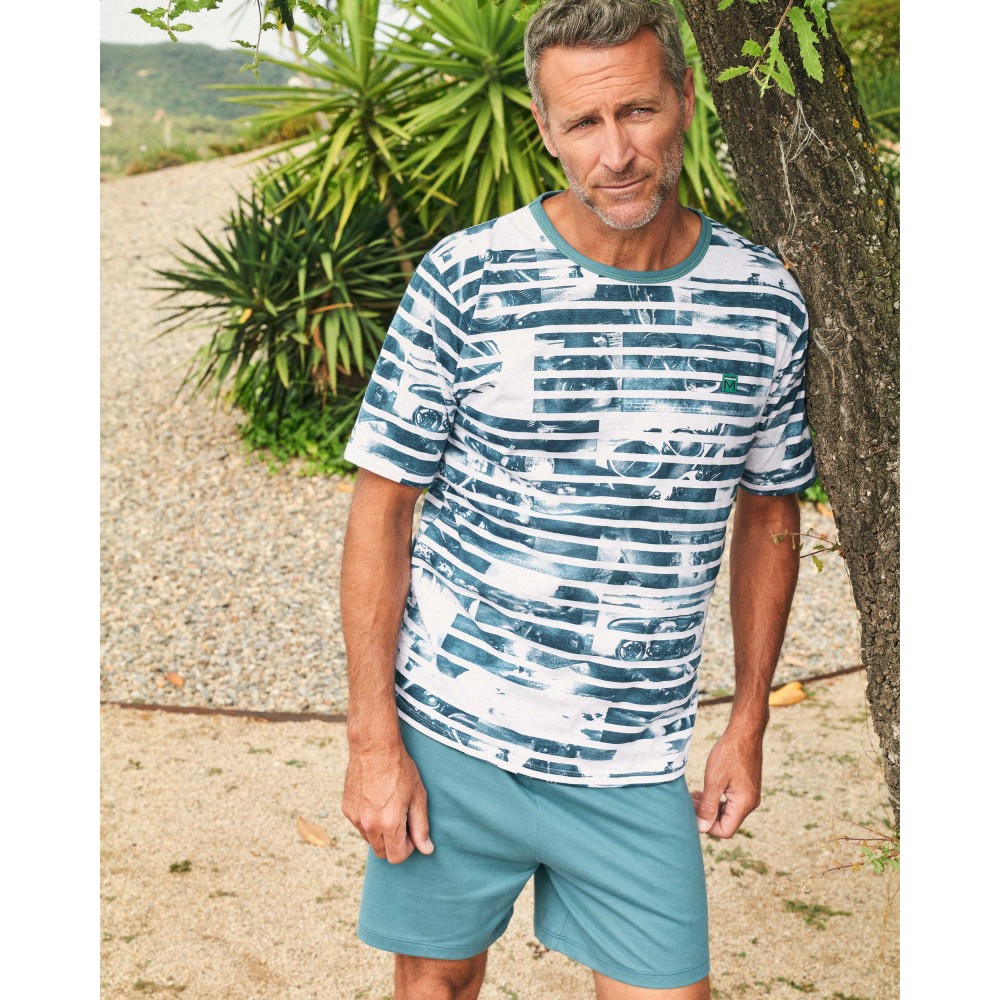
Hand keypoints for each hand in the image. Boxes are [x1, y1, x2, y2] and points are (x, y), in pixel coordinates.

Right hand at [341, 741, 433, 863]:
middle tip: (401, 820)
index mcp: (389, 824)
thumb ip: (421, 826)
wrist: (373, 747)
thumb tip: (426, 850)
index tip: (411, 832)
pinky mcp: (346, 809)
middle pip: (382, 852)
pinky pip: (359, 825)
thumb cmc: (399, 769)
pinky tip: (376, 800)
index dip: (408, 848)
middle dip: (394, 843)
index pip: (396, 857)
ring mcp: (355, 818)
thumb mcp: (417, 796)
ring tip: (388, 807)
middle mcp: (369, 825)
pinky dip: (368, 820)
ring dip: (380, 832)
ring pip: (370, 840)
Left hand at [691, 729, 762, 838]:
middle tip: (690, 801)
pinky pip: (731, 801)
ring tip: (695, 795)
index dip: (707, 826)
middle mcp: (750, 803)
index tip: (693, 812)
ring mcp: (750, 795)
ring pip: (727, 811)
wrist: (745, 732)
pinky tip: (705, 790)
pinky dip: (717, 799)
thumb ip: (708, 806)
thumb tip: (702, 827)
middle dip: (706, 815)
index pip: (725, 830)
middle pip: (726, 822)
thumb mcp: (714, 780)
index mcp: (744, 804)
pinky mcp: (747, 787)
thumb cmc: (729, 753)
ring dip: (710, 806)